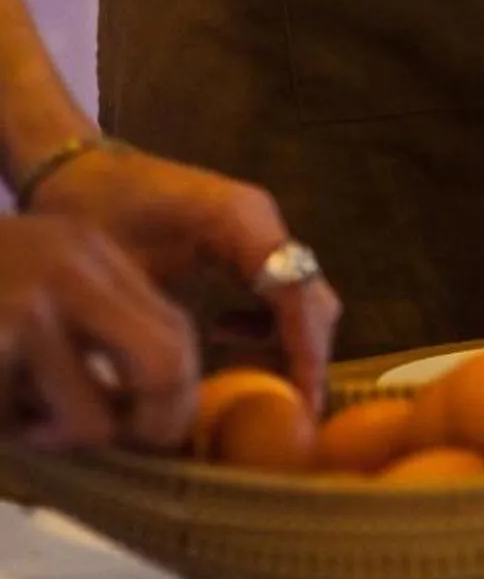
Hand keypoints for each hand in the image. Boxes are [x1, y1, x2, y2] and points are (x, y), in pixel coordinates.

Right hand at [0, 214, 196, 449]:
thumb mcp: (33, 281)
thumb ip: (89, 328)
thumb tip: (155, 413)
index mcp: (87, 251)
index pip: (175, 329)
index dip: (177, 394)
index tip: (158, 434)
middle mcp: (68, 268)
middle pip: (162, 365)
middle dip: (152, 424)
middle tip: (121, 447)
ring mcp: (23, 307)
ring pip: (87, 420)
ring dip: (52, 439)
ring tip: (15, 420)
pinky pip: (14, 424)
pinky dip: (4, 431)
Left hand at [31, 149, 339, 408]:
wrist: (78, 167)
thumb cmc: (91, 212)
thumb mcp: (120, 273)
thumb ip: (159, 325)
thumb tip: (182, 392)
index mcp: (240, 221)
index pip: (293, 291)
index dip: (303, 348)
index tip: (303, 401)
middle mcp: (263, 220)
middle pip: (310, 294)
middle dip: (306, 352)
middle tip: (294, 411)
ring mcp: (260, 226)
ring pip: (302, 293)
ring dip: (290, 340)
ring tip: (264, 386)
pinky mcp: (248, 237)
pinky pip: (280, 286)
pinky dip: (269, 320)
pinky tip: (224, 335)